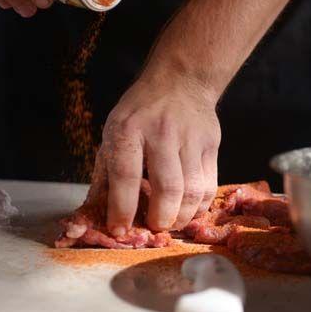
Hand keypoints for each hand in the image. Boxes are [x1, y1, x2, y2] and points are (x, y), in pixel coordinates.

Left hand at [91, 74, 220, 234]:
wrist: (180, 81)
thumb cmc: (140, 114)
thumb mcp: (113, 133)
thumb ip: (106, 174)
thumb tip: (99, 216)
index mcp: (128, 129)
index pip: (125, 175)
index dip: (122, 208)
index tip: (120, 230)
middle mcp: (161, 133)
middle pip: (167, 188)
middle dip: (160, 218)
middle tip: (154, 227)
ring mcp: (190, 138)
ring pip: (192, 190)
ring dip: (182, 217)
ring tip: (172, 222)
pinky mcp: (211, 144)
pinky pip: (209, 186)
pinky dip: (199, 206)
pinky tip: (189, 210)